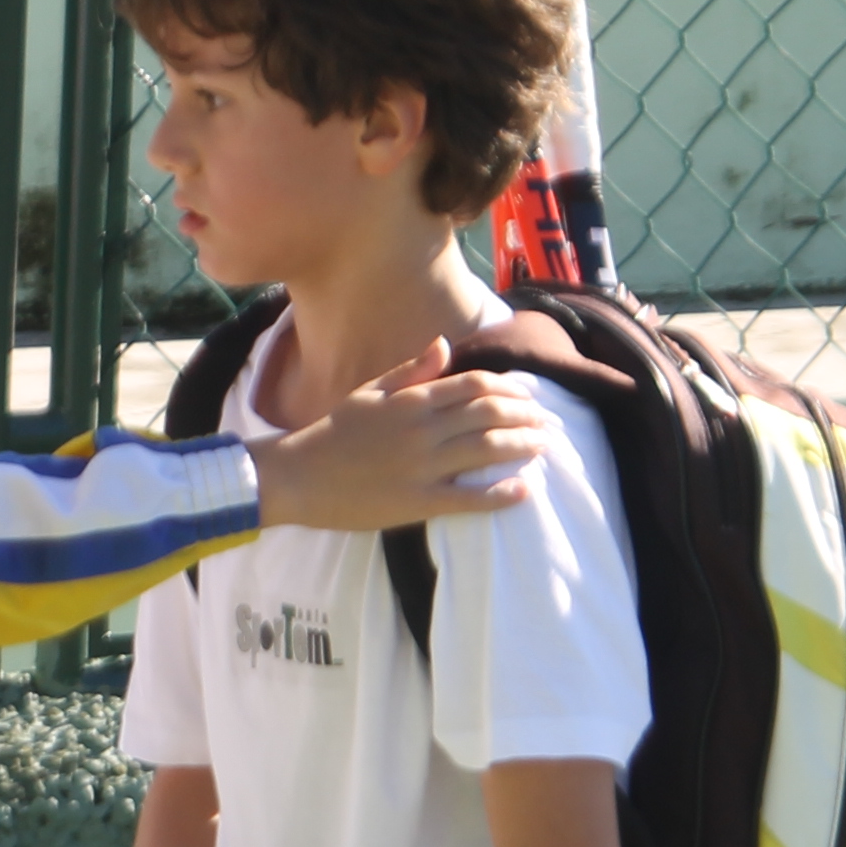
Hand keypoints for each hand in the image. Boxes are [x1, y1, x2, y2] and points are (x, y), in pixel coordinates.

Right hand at [252, 341, 548, 531]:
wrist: (297, 477)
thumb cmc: (334, 433)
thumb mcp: (370, 392)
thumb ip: (411, 370)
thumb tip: (446, 344)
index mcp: (412, 401)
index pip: (475, 385)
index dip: (511, 389)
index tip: (529, 396)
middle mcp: (423, 430)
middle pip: (490, 415)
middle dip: (527, 416)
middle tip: (547, 423)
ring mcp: (423, 467)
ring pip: (488, 451)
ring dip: (523, 447)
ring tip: (543, 447)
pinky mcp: (418, 502)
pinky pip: (470, 499)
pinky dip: (502, 494)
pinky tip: (524, 490)